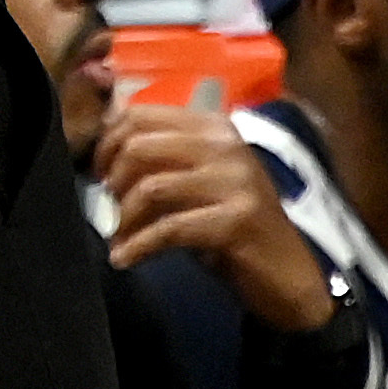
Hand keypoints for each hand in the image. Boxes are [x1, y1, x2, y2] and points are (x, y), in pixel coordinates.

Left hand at [96, 100, 341, 328]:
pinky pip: (169, 229)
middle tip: (106, 206)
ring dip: (123, 218)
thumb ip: (162, 160)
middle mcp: (225, 145)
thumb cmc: (235, 224)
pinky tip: (124, 258)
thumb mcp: (199, 181)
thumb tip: (103, 152)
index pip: (140, 114)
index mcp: (213, 126)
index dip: (108, 143)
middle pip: (140, 146)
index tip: (99, 172)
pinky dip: (138, 246)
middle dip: (112, 179)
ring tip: (116, 236)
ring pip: (151, 187)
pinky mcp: (236, 220)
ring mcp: (235, 181)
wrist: (288, 274)